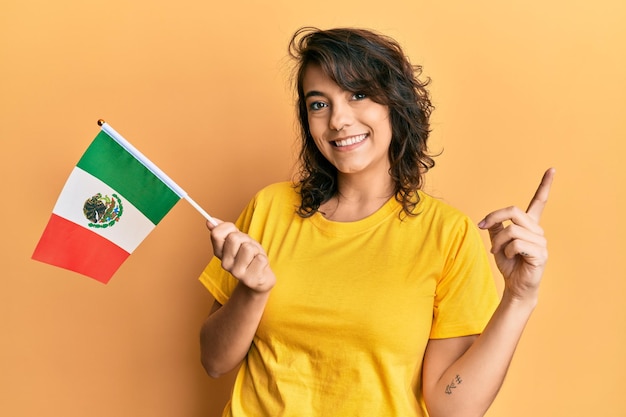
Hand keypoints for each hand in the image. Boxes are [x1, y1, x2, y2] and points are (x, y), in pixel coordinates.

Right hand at [206, 220, 275, 293]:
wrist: (260, 278)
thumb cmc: (249, 256)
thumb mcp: (238, 241)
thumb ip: (225, 231)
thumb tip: (210, 221)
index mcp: (219, 253)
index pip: (216, 233)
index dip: (228, 228)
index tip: (235, 232)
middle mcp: (225, 264)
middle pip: (234, 238)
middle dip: (245, 238)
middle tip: (248, 247)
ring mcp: (237, 273)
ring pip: (248, 248)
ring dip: (255, 249)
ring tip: (255, 256)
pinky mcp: (250, 279)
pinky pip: (260, 259)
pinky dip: (263, 259)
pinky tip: (259, 265)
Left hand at [478, 168, 555, 302]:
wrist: (516, 286)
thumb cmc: (509, 264)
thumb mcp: (497, 242)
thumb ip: (495, 227)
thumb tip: (489, 219)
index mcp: (529, 225)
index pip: (538, 202)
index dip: (545, 185)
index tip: (552, 169)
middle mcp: (537, 230)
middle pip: (513, 211)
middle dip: (493, 217)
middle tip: (482, 226)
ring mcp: (541, 242)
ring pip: (511, 230)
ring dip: (498, 242)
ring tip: (498, 252)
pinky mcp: (540, 254)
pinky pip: (516, 245)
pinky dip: (506, 251)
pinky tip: (511, 258)